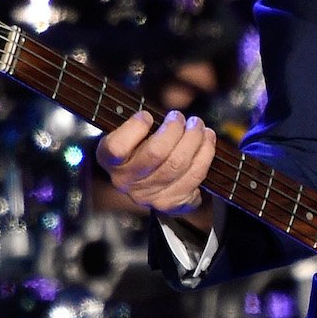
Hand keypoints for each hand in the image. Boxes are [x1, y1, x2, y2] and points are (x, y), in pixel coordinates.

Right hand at [96, 110, 216, 230]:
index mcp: (108, 160)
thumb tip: (167, 115)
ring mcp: (149, 195)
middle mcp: (125, 181)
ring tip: (197, 125)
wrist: (145, 181)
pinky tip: (207, 140)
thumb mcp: (128, 132)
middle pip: (156, 153)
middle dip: (175, 129)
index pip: (117, 147)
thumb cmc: (138, 146)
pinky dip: (205, 154)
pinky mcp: (171, 202)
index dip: (135, 128)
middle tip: (180, 117)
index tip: (147, 116)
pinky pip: (195, 176)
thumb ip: (138, 123)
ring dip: (194, 139)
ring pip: (179, 164)